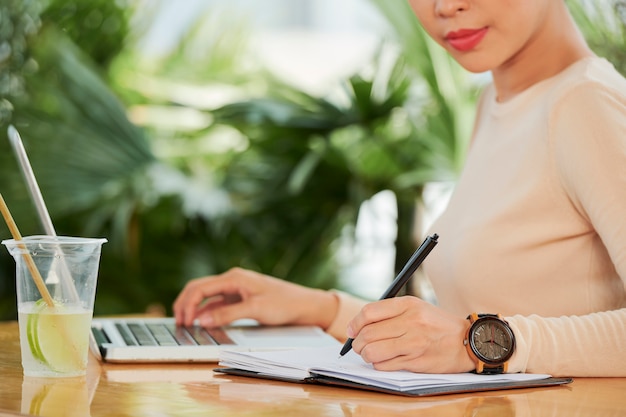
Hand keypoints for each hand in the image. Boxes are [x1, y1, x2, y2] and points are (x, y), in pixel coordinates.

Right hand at [173, 267, 337, 328]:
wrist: (304, 305)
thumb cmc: (284, 303)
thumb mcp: (255, 309)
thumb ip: (228, 314)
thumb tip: (202, 320)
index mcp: (234, 277)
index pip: (201, 288)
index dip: (187, 304)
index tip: (183, 321)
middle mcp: (232, 280)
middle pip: (199, 289)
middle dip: (185, 303)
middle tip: (177, 322)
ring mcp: (235, 289)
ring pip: (206, 296)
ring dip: (194, 308)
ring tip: (185, 324)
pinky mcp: (239, 299)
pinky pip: (217, 304)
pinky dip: (206, 312)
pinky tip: (202, 323)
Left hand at [346, 296, 474, 372]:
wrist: (466, 341)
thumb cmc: (437, 324)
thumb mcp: (416, 307)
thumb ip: (390, 312)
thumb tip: (359, 324)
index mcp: (408, 305)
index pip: (369, 313)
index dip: (354, 323)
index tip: (351, 330)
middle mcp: (411, 322)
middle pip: (367, 334)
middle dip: (356, 342)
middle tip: (357, 345)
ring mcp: (413, 343)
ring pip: (373, 352)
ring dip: (365, 355)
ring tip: (368, 354)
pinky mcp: (416, 361)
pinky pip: (385, 365)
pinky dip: (378, 365)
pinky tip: (383, 361)